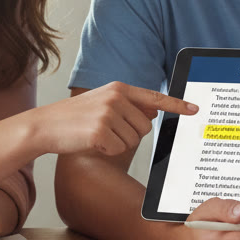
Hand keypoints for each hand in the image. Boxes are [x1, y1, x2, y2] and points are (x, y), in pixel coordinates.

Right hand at [34, 82, 197, 156]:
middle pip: (145, 127)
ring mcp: (108, 114)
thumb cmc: (74, 117)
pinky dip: (107, 151)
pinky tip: (92, 142)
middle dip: (130, 134)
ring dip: (118, 143)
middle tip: (107, 131)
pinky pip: (118, 149)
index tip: (195, 109)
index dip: (177, 104)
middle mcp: (116, 98)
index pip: (154, 97)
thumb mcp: (102, 103)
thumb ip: (128, 105)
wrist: (45, 125)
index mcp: (118, 88)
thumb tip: (154, 110)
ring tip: (97, 134)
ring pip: (133, 140)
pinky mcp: (101, 131)